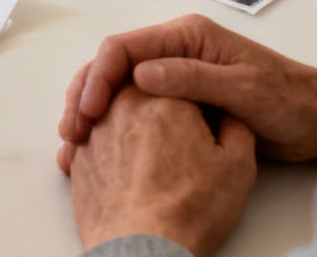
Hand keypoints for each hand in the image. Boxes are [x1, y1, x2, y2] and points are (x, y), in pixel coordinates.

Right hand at [57, 14, 316, 169]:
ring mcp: (175, 75)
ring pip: (118, 87)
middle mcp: (175, 50)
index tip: (89, 111)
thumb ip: (191, 78)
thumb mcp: (242, 88)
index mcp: (187, 36)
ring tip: (76, 142)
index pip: (124, 47)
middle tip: (72, 131)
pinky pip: (135, 107)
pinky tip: (100, 146)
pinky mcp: (179, 101)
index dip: (98, 76)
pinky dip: (113, 123)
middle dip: (85, 94)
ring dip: (93, 110)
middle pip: (112, 66)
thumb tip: (139, 75)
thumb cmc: (288, 99)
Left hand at [69, 87, 255, 256]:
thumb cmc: (189, 207)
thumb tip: (229, 116)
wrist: (144, 248)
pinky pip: (92, 140)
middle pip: (139, 88)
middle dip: (157, 105)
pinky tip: (126, 168)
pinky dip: (108, 148)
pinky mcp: (78, 159)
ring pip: (111, 111)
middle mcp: (121, 105)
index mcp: (162, 94)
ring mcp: (94, 131)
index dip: (193, 97)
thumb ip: (236, 126)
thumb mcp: (238, 165)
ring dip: (129, 124)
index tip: (201, 117)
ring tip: (152, 154)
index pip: (177, 76)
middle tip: (176, 134)